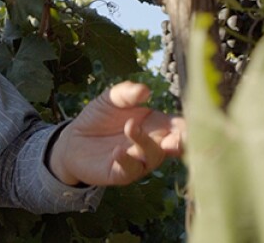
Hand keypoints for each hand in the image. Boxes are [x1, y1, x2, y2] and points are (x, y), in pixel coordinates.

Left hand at [48, 81, 185, 186]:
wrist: (73, 140)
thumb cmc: (98, 118)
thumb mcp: (110, 99)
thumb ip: (126, 93)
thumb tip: (145, 90)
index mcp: (156, 125)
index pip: (180, 126)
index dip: (188, 126)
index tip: (190, 123)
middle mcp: (153, 144)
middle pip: (176, 145)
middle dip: (181, 141)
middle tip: (178, 135)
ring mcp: (139, 160)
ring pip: (153, 156)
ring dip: (145, 142)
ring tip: (130, 126)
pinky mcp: (121, 173)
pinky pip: (130, 170)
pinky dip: (126, 161)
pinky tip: (117, 151)